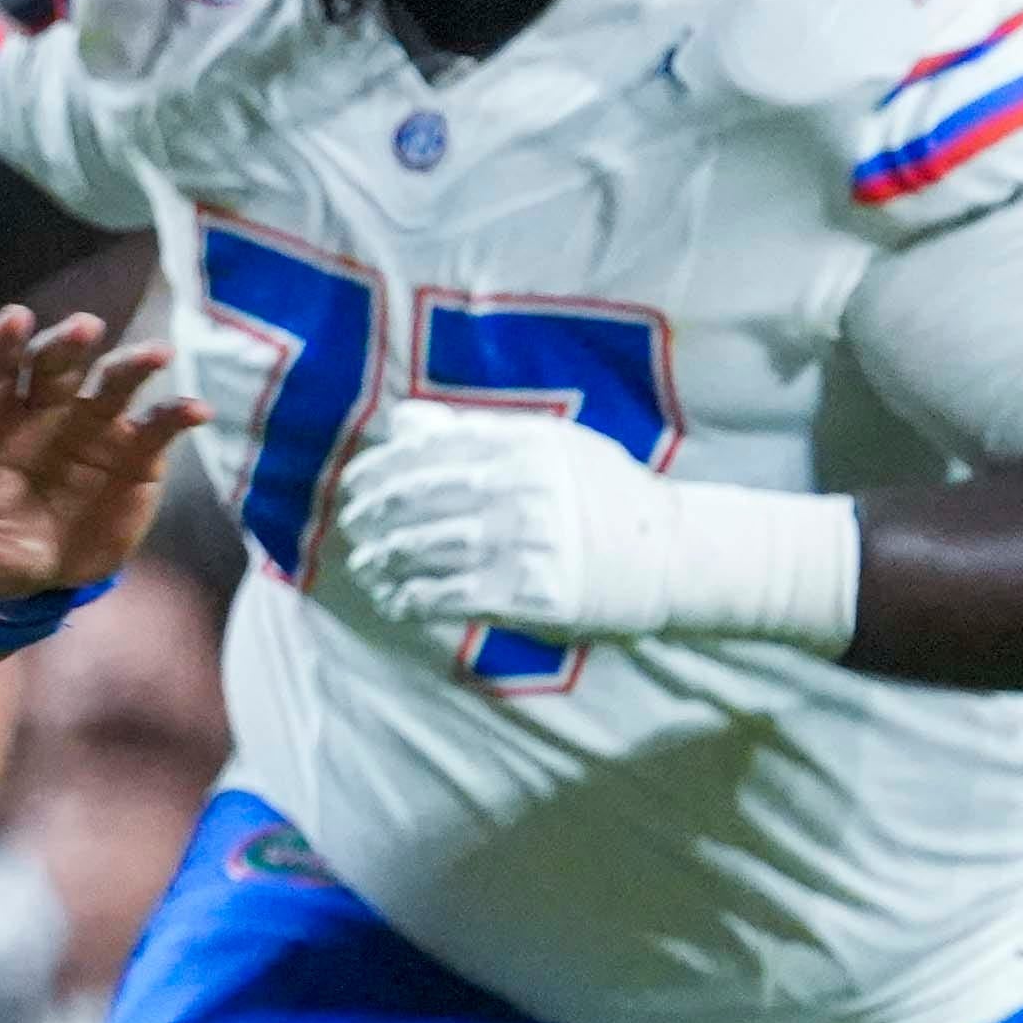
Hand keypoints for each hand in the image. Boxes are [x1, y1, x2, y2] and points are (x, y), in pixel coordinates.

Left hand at [0, 307, 205, 605]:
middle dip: (68, 344)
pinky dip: (178, 414)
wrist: (42, 582)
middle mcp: (48, 413)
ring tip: (156, 357)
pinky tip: (196, 410)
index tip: (15, 317)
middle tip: (85, 328)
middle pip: (57, 366)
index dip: (4, 344)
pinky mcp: (136, 454)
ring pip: (115, 383)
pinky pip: (159, 426)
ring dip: (134, 365)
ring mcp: (96, 428)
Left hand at [332, 396, 674, 640]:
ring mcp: (523, 544)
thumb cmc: (601, 496)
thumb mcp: (550, 446)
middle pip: (415, 502)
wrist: (671, 555)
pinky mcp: (527, 595)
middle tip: (352, 529)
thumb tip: (403, 420)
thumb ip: (474, 433)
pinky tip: (395, 601)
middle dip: (372, 518)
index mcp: (522, 446)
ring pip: (422, 551)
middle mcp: (520, 490)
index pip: (424, 453)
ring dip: (383, 562)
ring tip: (367, 568)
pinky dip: (410, 599)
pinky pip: (446, 596)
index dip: (377, 473)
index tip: (352, 488)